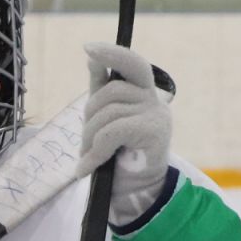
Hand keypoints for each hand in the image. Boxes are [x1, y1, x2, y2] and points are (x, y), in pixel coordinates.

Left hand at [80, 42, 175, 228]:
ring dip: (89, 139)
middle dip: (89, 115)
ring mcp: (156, 115)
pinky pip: (112, 132)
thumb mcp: (108, 119)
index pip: (131, 64)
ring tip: (87, 158)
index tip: (88, 49)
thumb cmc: (121, 154)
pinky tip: (87, 167)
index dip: (111, 53)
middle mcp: (154, 100)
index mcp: (143, 92)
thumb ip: (101, 90)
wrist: (136, 191)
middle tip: (84, 144)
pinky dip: (94, 151)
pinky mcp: (154, 133)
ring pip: (108, 113)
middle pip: (111, 90)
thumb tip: (92, 59)